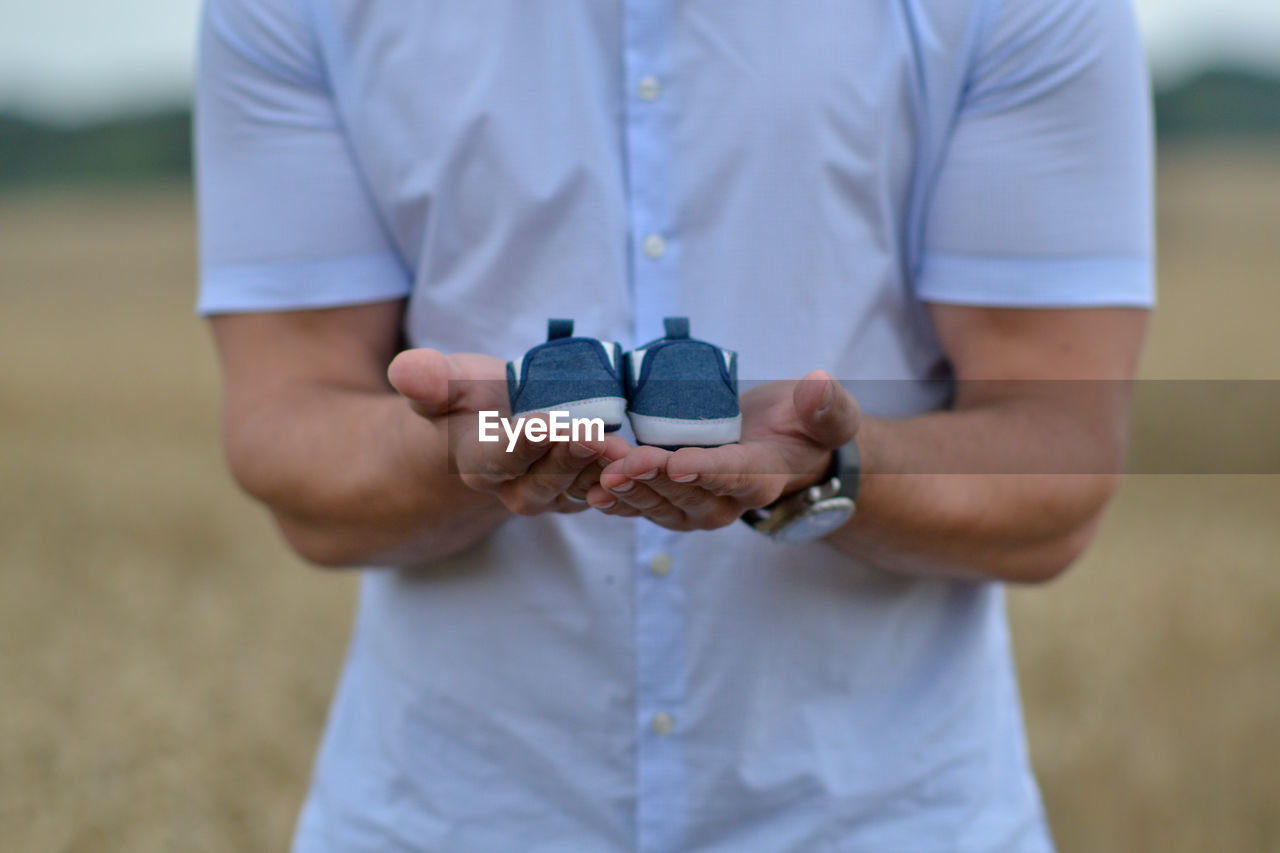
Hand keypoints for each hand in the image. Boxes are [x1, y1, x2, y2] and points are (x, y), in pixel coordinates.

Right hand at [388, 348, 629, 514]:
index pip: (502, 453)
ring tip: (630, 450)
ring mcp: (553, 495)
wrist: (491, 431)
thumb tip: (405, 371)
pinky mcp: (584, 492)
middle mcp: (515, 488)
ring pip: (582, 487)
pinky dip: (629, 480)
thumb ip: (428, 379)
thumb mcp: (445, 382)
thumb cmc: (468, 400)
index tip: (546, 422)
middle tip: (599, 435)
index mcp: (478, 461)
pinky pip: (608, 491)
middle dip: (573, 457)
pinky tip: (650, 462)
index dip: (526, 440)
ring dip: (606, 472)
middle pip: (547, 477)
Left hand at [586, 371, 858, 530]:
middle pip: (685, 491)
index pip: (734, 474)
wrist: (783, 448)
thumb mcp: (831, 415)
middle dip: (647, 474)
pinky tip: (588, 489)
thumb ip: (829, 408)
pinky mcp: (675, 503)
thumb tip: (819, 384)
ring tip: (594, 462)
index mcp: (764, 477)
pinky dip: (616, 498)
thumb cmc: (806, 427)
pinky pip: (643, 505)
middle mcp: (728, 502)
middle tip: (614, 456)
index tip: (678, 462)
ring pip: (658, 502)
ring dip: (624, 485)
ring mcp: (699, 507)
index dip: (706, 469)